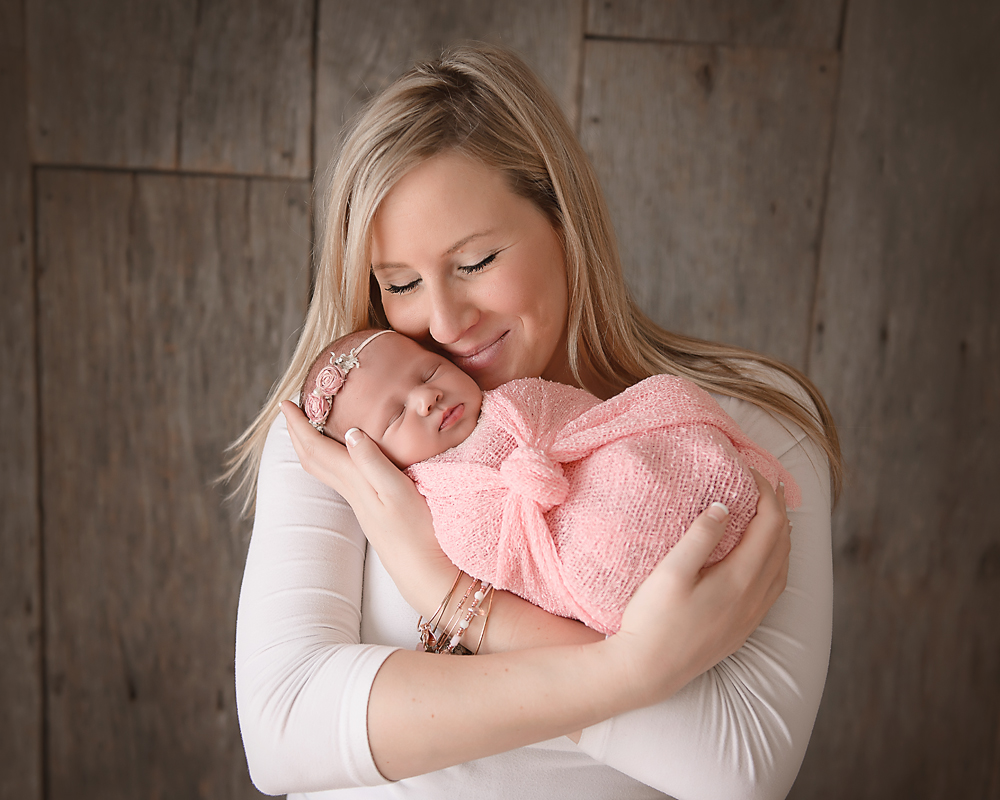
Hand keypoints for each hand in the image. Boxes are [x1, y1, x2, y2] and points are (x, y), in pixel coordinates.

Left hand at [280, 401, 456, 612]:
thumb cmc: (417, 531)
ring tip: (309, 428)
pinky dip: (330, 458)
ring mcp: (360, 502)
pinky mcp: (371, 509)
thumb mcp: (398, 491)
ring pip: (324, 469)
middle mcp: (352, 492)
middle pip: (313, 459)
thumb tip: (349, 432)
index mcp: (355, 482)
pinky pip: (339, 476)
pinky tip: (342, 457)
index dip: (299, 426)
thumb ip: (372, 461)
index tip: (285, 403)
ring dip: (311, 446)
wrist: (424, 570)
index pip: (316, 449)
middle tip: (290, 410)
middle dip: (298, 434)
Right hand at [608, 470, 789, 707]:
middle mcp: (754, 598)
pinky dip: (777, 562)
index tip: (750, 472)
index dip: (767, 493)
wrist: (646, 672)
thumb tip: (725, 506)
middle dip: (778, 509)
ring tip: (771, 514)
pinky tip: (764, 559)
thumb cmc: (652, 620)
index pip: (770, 524)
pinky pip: (775, 587)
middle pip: (782, 544)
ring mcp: (751, 617)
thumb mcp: (670, 572)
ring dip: (781, 535)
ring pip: (783, 567)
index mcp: (740, 579)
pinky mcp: (742, 629)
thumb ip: (700, 536)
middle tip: (766, 483)